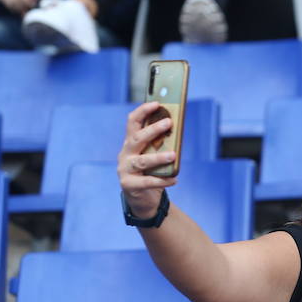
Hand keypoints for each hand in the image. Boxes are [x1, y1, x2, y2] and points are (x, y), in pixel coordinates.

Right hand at [118, 101, 178, 217]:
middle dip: (152, 129)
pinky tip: (175, 179)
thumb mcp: (153, 155)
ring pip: (141, 161)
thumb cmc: (150, 171)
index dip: (143, 111)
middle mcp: (125, 154)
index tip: (157, 103)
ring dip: (158, 157)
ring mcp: (125, 170)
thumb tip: (176, 130)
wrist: (141, 198)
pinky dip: (162, 180)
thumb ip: (160, 144)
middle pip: (136, 139)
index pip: (132, 122)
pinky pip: (147, 182)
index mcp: (130, 143)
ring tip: (173, 155)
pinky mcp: (129, 185)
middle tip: (169, 122)